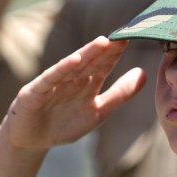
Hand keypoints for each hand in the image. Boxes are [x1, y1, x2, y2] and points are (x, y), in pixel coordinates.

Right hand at [3, 36, 145, 149]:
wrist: (32, 142)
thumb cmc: (64, 124)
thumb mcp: (98, 112)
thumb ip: (120, 94)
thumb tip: (144, 73)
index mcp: (88, 82)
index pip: (105, 63)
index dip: (117, 53)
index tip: (133, 38)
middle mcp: (72, 78)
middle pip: (92, 61)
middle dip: (106, 49)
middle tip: (123, 34)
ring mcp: (54, 83)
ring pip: (73, 65)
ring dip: (87, 53)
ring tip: (103, 42)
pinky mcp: (35, 91)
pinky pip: (51, 78)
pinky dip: (62, 68)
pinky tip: (75, 59)